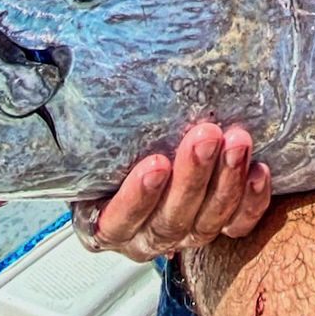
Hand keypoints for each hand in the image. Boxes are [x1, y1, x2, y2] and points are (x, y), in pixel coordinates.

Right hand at [68, 123, 271, 261]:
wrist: (144, 160)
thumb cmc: (114, 150)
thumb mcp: (91, 143)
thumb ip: (85, 126)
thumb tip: (56, 79)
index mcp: (105, 223)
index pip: (119, 220)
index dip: (138, 196)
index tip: (155, 163)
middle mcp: (145, 236)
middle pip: (171, 218)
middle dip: (192, 176)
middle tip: (206, 135)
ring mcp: (184, 235)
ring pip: (208, 220)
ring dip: (226, 180)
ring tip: (237, 141)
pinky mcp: (218, 228)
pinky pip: (239, 224)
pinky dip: (252, 200)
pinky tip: (258, 169)